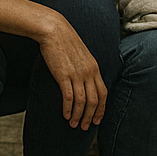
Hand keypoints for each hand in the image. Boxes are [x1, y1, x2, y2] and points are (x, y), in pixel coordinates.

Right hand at [37, 14, 106, 128]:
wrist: (53, 29)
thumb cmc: (64, 40)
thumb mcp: (81, 53)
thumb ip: (85, 67)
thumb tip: (84, 81)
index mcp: (94, 68)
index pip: (103, 94)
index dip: (101, 109)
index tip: (97, 119)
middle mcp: (88, 72)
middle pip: (94, 101)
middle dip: (91, 117)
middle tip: (85, 127)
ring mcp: (76, 74)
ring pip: (83, 102)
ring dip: (79, 116)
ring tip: (73, 124)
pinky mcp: (63, 75)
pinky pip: (69, 97)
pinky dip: (68, 109)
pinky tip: (65, 114)